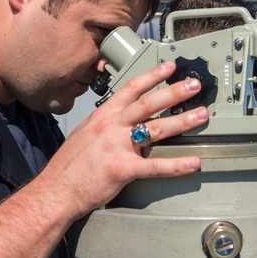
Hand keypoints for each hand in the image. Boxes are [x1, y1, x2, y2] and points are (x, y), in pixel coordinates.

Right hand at [35, 60, 208, 221]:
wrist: (55, 190)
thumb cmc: (69, 166)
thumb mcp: (85, 134)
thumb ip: (105, 125)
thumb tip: (121, 120)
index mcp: (103, 116)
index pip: (131, 88)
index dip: (152, 76)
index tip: (170, 67)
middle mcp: (111, 126)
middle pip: (149, 103)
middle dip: (175, 92)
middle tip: (194, 85)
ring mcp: (118, 146)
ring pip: (156, 129)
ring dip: (182, 121)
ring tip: (201, 115)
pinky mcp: (123, 169)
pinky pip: (155, 166)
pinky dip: (177, 165)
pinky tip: (193, 162)